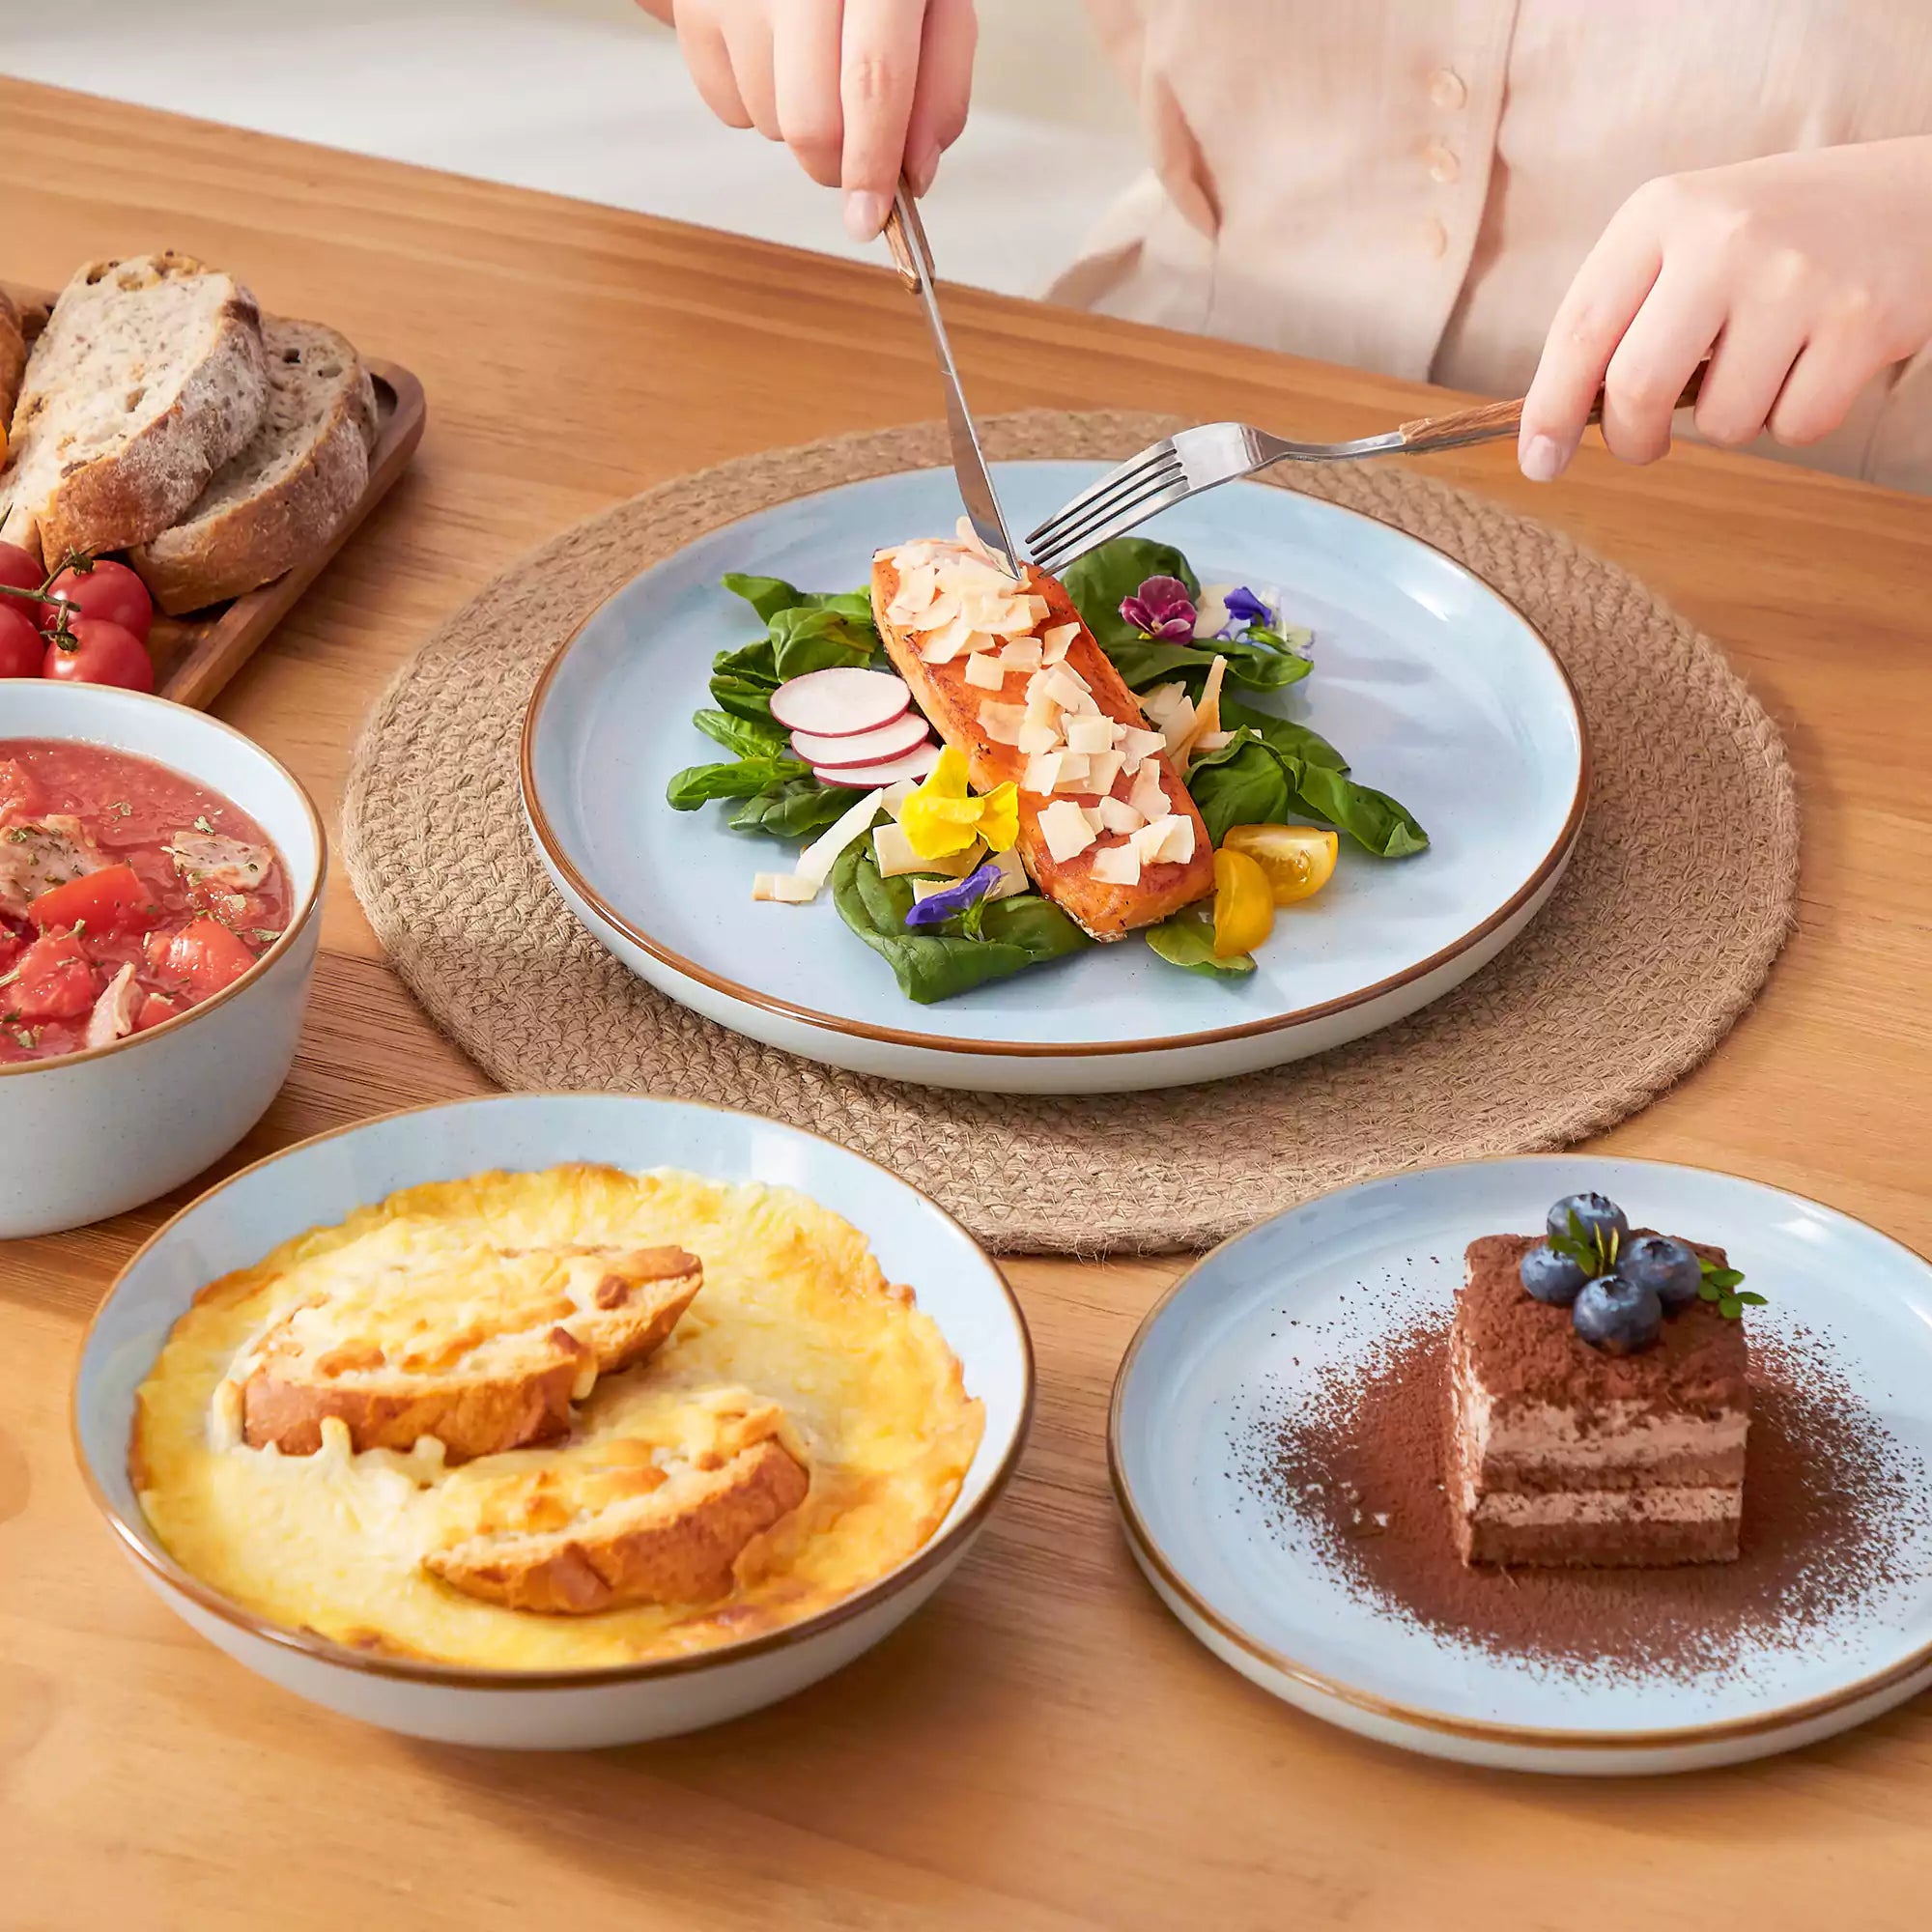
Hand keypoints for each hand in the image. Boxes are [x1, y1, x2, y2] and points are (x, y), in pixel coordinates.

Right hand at [642, 0, 976, 239]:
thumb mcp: (933, 1)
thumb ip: (941, 86)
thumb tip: (916, 172)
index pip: (872, 82)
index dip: (873, 163)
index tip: (872, 218)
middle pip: (810, 122)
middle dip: (838, 165)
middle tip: (855, 157)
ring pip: (771, 124)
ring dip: (802, 127)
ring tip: (816, 68)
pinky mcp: (695, 12)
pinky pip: (729, 108)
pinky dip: (760, 104)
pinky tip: (777, 55)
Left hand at [1519, 137, 1931, 480]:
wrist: (1914, 196)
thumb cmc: (1774, 237)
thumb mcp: (1688, 240)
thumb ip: (1624, 316)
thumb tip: (1553, 431)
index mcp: (1662, 212)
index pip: (1579, 329)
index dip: (1548, 410)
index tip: (1539, 462)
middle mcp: (1724, 236)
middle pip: (1636, 388)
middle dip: (1632, 439)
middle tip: (1644, 443)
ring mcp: (1796, 277)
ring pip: (1723, 423)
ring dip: (1734, 420)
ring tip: (1764, 361)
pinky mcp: (1861, 320)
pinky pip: (1795, 427)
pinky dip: (1797, 417)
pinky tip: (1817, 362)